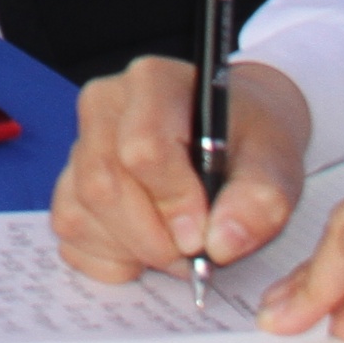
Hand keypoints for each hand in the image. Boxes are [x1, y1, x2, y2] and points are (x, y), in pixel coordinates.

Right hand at [54, 55, 313, 289]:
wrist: (234, 137)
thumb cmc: (250, 143)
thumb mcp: (276, 165)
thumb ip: (259, 202)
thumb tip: (220, 244)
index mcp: (152, 83)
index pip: (142, 150)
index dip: (173, 203)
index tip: (204, 233)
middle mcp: (103, 105)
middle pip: (102, 187)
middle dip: (151, 238)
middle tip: (193, 251)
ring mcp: (78, 145)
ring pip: (80, 215)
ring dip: (133, 251)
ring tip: (176, 244)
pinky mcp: (67, 184)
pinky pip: (72, 236)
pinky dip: (110, 259)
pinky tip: (145, 247)